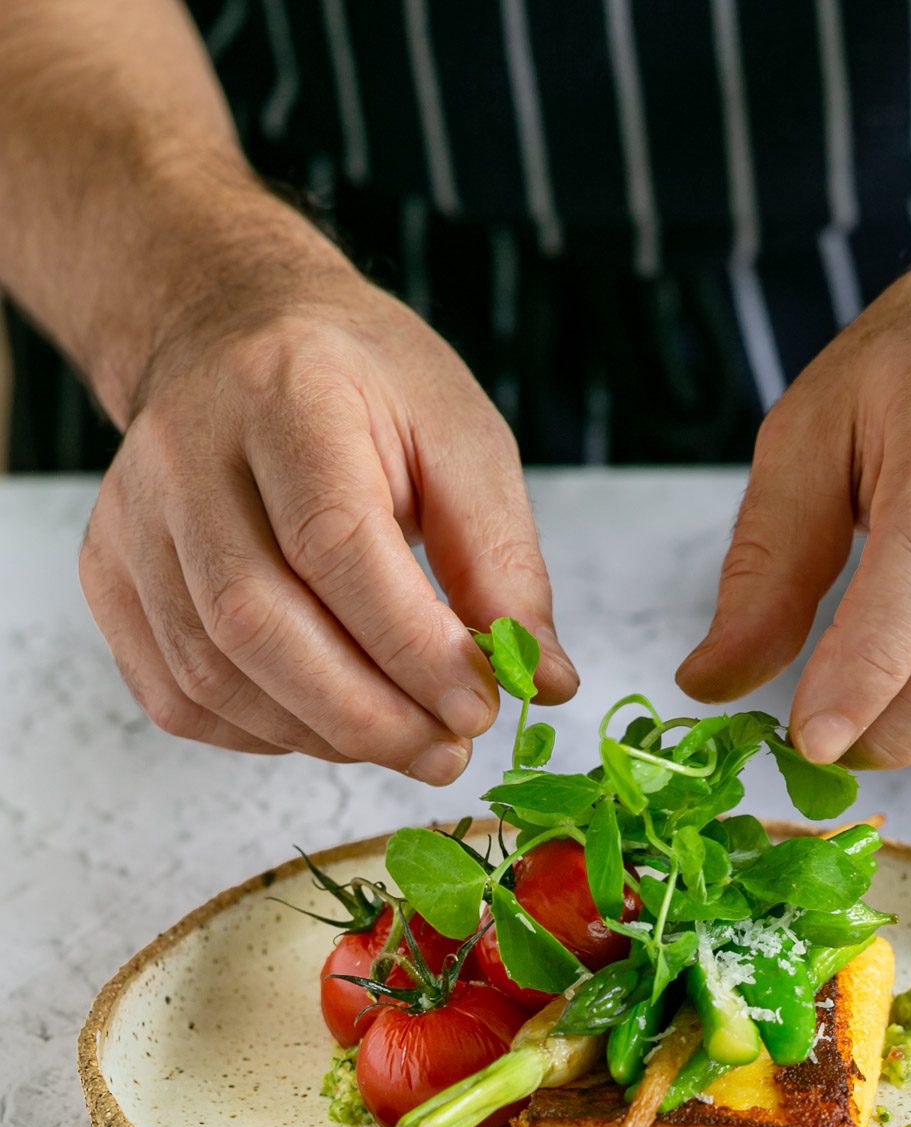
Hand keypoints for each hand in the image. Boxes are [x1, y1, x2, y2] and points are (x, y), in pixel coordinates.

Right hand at [79, 243, 575, 780]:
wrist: (234, 333)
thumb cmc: (362, 387)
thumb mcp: (461, 437)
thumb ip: (505, 561)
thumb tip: (547, 680)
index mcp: (284, 393)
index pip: (333, 543)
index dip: (409, 646)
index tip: (479, 706)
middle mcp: (183, 453)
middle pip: (254, 621)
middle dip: (365, 715)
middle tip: (446, 753)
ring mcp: (131, 518)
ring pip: (210, 672)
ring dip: (320, 735)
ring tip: (403, 739)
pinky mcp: (108, 573)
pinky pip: (175, 694)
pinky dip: (262, 734)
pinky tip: (328, 723)